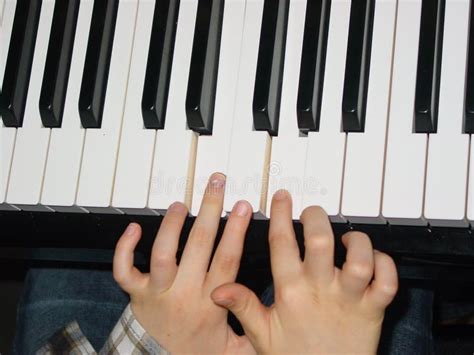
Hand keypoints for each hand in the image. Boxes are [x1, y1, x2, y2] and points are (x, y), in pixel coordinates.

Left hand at [113, 173, 254, 353]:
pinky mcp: (136, 292)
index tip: (243, 206)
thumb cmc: (195, 354)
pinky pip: (125, 269)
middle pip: (198, 244)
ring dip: (173, 225)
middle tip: (217, 183)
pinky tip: (134, 227)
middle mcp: (183, 293)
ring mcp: (157, 291)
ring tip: (182, 203)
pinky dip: (125, 248)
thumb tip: (277, 322)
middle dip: (210, 210)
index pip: (226, 259)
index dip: (236, 230)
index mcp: (210, 302)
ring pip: (162, 252)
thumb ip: (255, 336)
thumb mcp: (233, 351)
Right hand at [211, 190, 397, 354]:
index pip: (282, 244)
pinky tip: (374, 259)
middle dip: (316, 218)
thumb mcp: (262, 334)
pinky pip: (387, 281)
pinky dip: (386, 264)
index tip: (282, 198)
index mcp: (291, 293)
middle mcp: (320, 291)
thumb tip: (219, 289)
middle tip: (312, 213)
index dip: (280, 215)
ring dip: (356, 240)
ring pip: (360, 259)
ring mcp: (348, 300)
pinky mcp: (372, 310)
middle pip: (320, 241)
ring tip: (347, 238)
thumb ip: (243, 306)